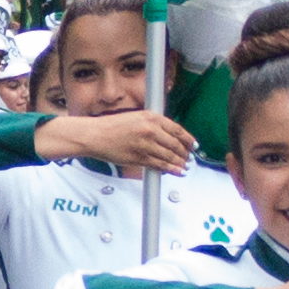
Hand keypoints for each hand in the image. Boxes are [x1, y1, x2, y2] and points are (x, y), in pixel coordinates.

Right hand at [41, 111, 198, 176]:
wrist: (95, 135)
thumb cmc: (112, 127)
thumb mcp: (136, 118)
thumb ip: (153, 125)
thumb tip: (169, 136)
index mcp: (151, 117)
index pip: (177, 129)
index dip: (188, 139)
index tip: (193, 145)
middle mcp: (150, 130)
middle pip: (176, 144)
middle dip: (185, 154)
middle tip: (189, 158)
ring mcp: (145, 145)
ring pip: (170, 156)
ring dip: (179, 163)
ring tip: (184, 167)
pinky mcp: (139, 158)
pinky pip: (159, 165)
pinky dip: (170, 169)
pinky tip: (175, 171)